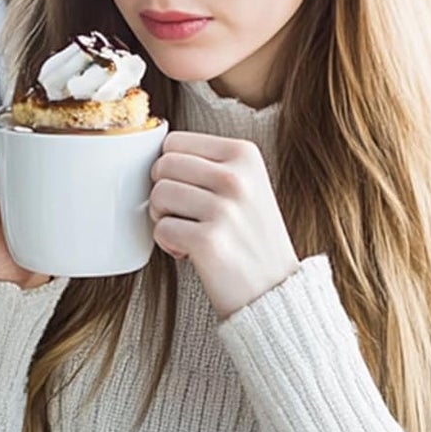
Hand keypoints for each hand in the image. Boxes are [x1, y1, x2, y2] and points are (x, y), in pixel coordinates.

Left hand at [149, 131, 298, 318]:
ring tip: (188, 232)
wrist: (274, 289)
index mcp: (244, 154)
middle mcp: (236, 177)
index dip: (170, 169)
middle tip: (183, 214)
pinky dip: (168, 244)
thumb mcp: (246, 185)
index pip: (174, 142)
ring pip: (158, 194)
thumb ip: (208, 164)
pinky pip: (161, 229)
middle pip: (162, 166)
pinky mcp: (209, 241)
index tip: (188, 191)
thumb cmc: (251, 237)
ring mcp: (224, 209)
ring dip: (163, 218)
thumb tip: (156, 156)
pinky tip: (190, 252)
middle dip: (163, 192)